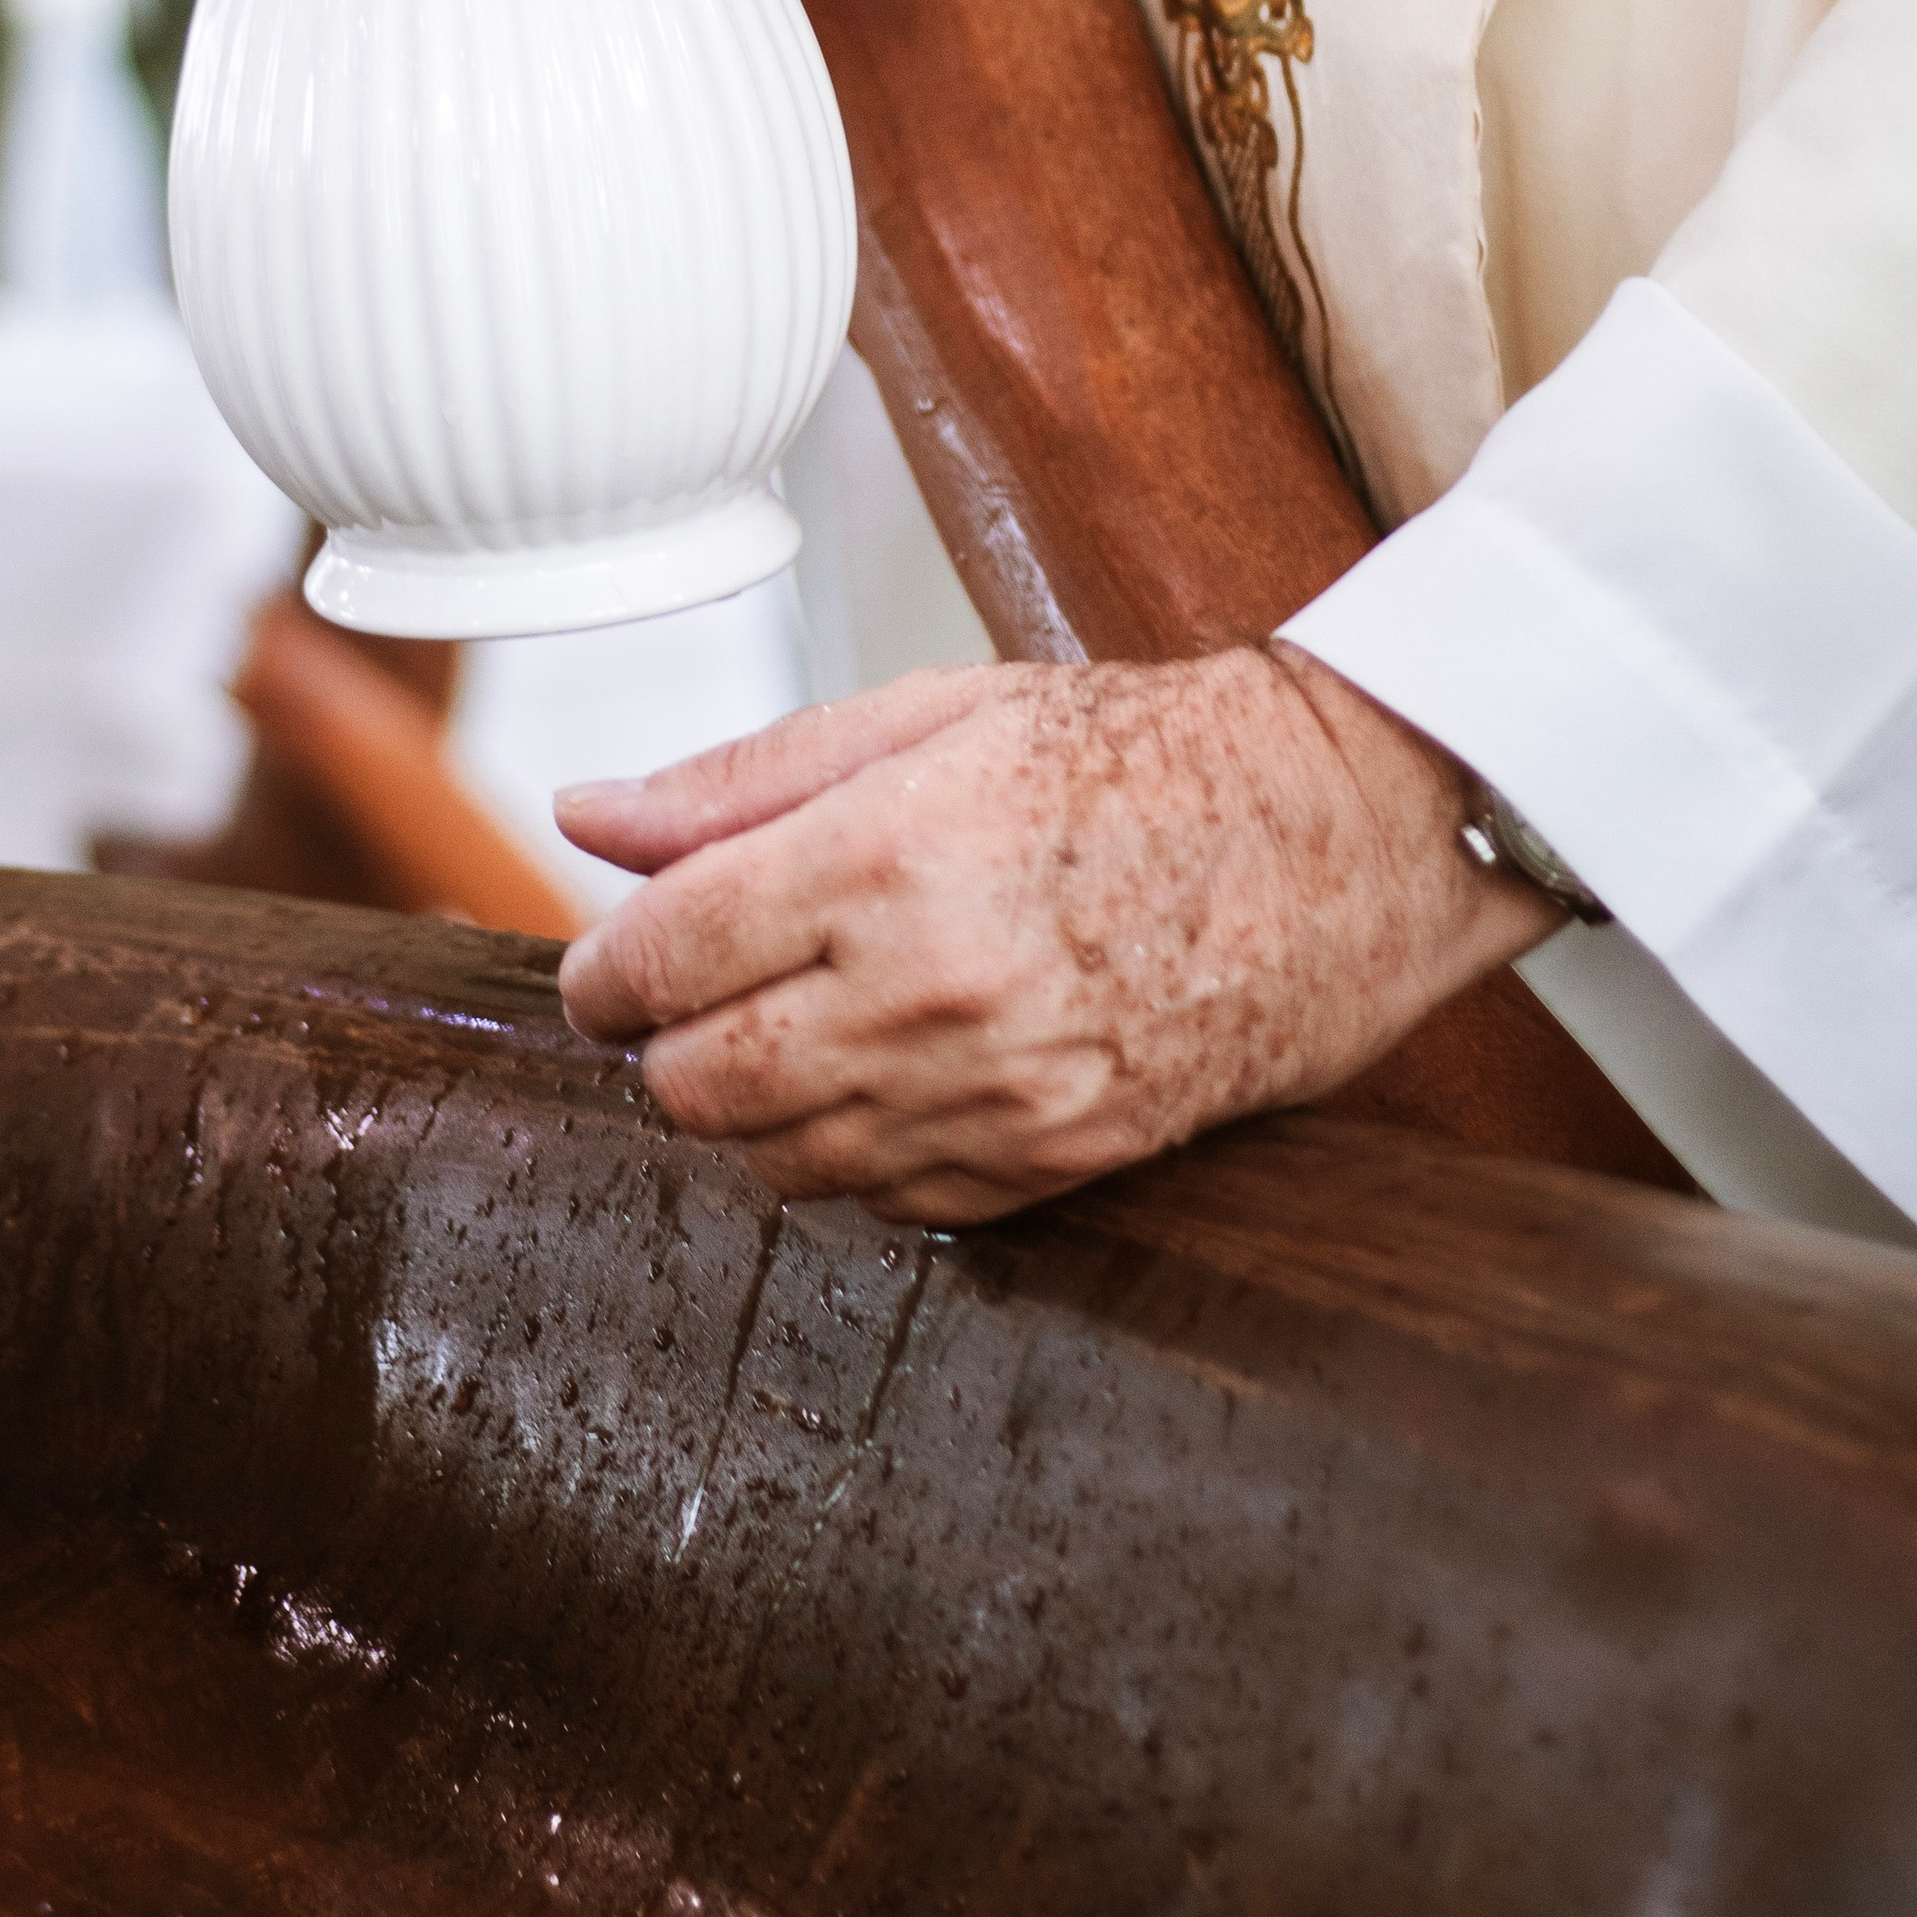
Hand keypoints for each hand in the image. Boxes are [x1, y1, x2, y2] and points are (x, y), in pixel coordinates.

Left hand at [554, 647, 1555, 1223]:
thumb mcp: (926, 715)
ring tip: (790, 1025)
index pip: (657, 960)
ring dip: (747, 1107)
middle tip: (694, 995)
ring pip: (775, 1162)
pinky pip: (880, 1201)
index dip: (603, 971)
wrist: (1328, 844)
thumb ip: (740, 781)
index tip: (610, 963)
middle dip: (661, 1045)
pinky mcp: (1047, 1166)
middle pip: (693, 1084)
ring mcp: (993, 1096)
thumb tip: (588, 815)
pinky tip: (878, 1076)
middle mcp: (927, 991)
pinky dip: (846, 1154)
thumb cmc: (1131, 759)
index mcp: (882, 858)